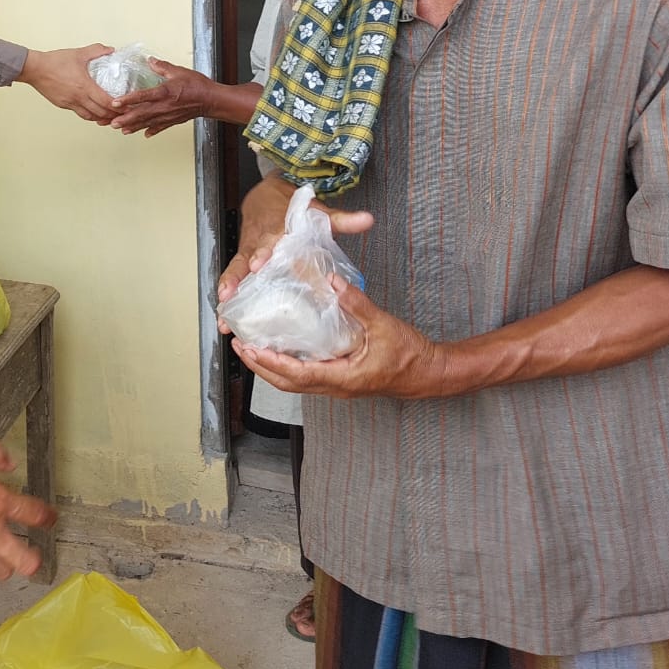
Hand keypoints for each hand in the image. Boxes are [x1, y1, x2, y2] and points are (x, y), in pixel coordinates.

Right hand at [19, 45, 118, 123]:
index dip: (118, 107)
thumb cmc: (55, 61)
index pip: (105, 101)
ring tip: (110, 116)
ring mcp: (70, 103)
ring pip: (90, 116)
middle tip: (123, 114)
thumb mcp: (78, 53)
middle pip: (100, 112)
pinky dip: (89, 115)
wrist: (35, 69)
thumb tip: (110, 50)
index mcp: (84, 86)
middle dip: (113, 115)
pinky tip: (94, 112)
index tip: (126, 107)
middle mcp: (78, 98)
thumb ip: (96, 51)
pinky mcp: (63, 105)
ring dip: (101, 117)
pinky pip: (80, 113)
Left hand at [110, 58, 212, 135]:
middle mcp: (164, 106)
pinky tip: (144, 134)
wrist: (212, 100)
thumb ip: (162, 67)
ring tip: (121, 130)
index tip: (115, 102)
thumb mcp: (179, 71)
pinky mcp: (173, 120)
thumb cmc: (197, 86)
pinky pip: (160, 127)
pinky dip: (151, 130)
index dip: (128, 99)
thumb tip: (150, 60)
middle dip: (126, 119)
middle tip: (112, 123)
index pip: (142, 96)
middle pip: (141, 114)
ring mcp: (168, 115)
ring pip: (148, 123)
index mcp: (165, 92)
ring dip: (134, 127)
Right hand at [216, 176, 372, 303]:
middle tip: (232, 292)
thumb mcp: (317, 212)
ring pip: (234, 271)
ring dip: (228, 290)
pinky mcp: (242, 262)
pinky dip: (227, 297)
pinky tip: (225, 317)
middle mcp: (258, 242)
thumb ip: (342, 219)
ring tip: (224, 311)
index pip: (269, 241)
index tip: (259, 265)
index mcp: (276, 230)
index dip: (264, 254)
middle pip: (246, 259)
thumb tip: (366, 220)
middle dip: (239, 276)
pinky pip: (232, 278)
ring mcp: (247, 253)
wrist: (264, 196)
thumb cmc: (291, 209)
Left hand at [230, 275, 448, 399]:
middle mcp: (336, 387)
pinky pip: (307, 377)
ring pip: (295, 383)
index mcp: (344, 378)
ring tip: (250, 348)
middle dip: (260, 366)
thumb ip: (357, 303)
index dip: (271, 363)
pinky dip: (287, 366)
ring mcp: (338, 386)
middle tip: (239, 347)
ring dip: (270, 367)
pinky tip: (279, 349)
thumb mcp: (384, 325)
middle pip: (288, 383)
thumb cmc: (411, 354)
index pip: (298, 375)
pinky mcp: (340, 380)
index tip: (250, 350)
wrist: (429, 373)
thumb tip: (333, 281)